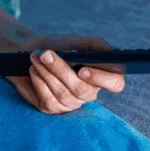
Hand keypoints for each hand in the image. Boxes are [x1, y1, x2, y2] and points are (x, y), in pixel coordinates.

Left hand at [0, 34, 126, 113]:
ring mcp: (71, 103)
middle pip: (81, 89)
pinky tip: (33, 70)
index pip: (116, 84)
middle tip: (45, 54)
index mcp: (101, 77)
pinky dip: (39, 81)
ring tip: (36, 56)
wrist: (34, 53)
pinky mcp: (53, 108)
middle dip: (61, 69)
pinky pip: (48, 99)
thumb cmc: (59, 47)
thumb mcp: (77, 42)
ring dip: (46, 72)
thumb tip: (112, 51)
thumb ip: (96, 44)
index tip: (83, 69)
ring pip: (62, 93)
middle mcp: (88, 93)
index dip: (102, 79)